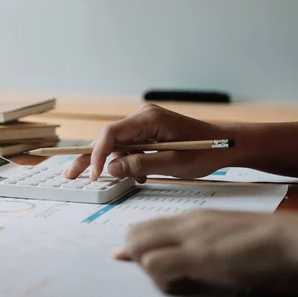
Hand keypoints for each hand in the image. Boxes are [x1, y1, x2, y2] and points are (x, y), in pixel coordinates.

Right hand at [63, 104, 240, 181]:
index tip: (94, 175)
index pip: (111, 134)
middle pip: (107, 138)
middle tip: (69, 175)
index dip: (97, 155)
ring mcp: (143, 125)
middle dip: (89, 158)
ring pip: (116, 146)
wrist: (228, 144)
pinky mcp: (147, 133)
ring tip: (102, 178)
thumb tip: (110, 169)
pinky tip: (135, 175)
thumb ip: (140, 165)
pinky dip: (127, 163)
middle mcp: (141, 118)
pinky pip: (128, 148)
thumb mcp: (173, 163)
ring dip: (112, 164)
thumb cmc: (205, 152)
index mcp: (147, 119)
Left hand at [115, 210, 297, 293]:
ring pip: (138, 247)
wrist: (293, 240)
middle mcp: (186, 223)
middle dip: (136, 258)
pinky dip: (162, 281)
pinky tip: (184, 286)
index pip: (145, 226)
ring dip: (148, 270)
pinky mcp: (200, 255)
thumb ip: (197, 242)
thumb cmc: (265, 243)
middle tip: (162, 274)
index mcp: (192, 218)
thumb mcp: (224, 237)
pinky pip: (157, 265)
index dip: (135, 247)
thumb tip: (177, 256)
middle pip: (133, 234)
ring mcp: (191, 237)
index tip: (138, 262)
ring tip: (176, 280)